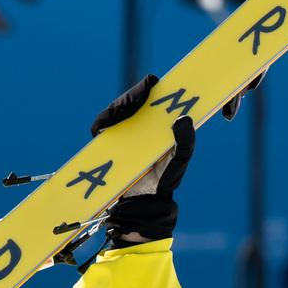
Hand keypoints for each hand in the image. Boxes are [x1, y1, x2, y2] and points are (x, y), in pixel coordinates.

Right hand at [91, 74, 194, 242]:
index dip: (148, 86)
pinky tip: (107, 122)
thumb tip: (184, 118)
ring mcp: (123, 133)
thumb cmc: (166, 180)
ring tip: (123, 110)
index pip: (151, 97)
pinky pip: (101, 127)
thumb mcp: (181, 160)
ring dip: (117, 106)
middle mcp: (139, 125)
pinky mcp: (108, 144)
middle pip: (130, 100)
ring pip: (115, 111)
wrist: (145, 204)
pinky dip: (103, 121)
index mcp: (157, 123)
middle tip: (139, 95)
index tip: (152, 83)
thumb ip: (186, 142)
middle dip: (132, 95)